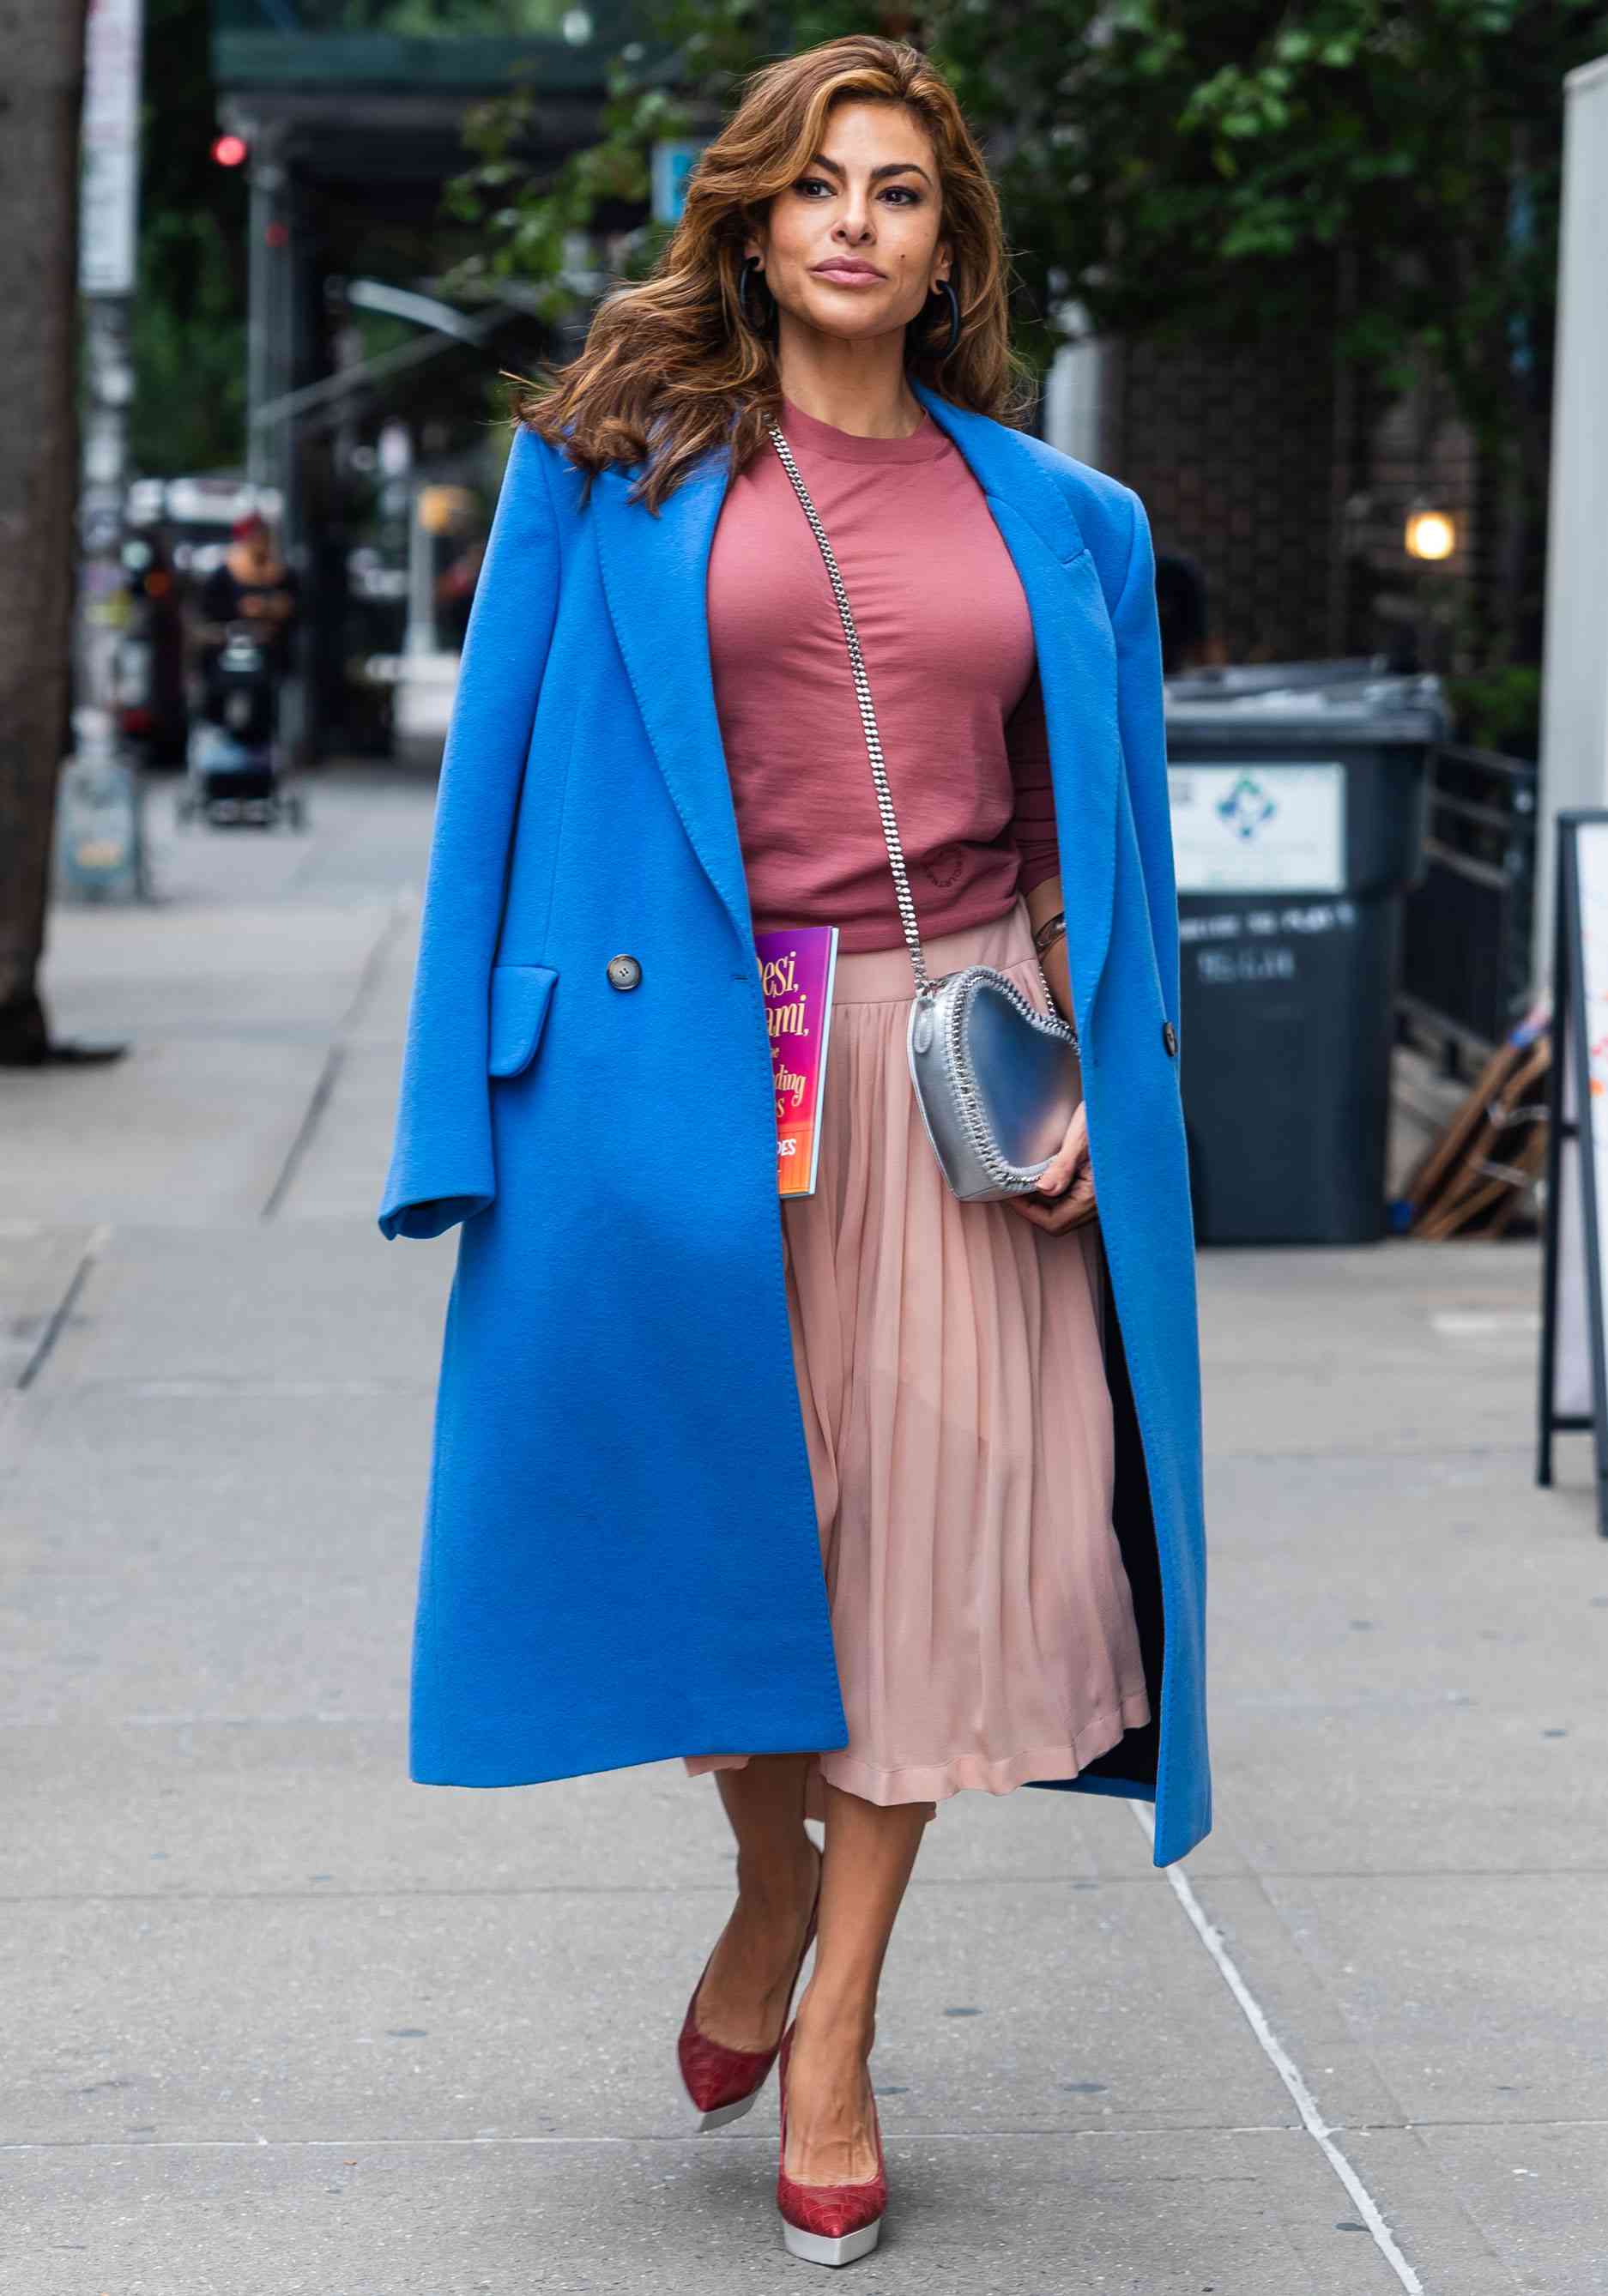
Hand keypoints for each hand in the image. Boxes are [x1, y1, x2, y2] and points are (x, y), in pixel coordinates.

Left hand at [1006, 1102, 1095, 1233]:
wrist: (1127, 1107)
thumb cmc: (1106, 1119)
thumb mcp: (1080, 1139)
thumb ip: (1062, 1167)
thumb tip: (1043, 1189)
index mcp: (1095, 1196)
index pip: (1054, 1222)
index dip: (1027, 1211)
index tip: (1010, 1194)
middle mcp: (1100, 1202)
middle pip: (1059, 1220)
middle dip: (1034, 1207)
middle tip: (1014, 1187)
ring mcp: (1100, 1196)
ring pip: (1065, 1210)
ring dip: (1044, 1199)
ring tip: (1028, 1178)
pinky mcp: (1099, 1186)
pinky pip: (1073, 1198)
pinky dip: (1057, 1190)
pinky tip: (1048, 1171)